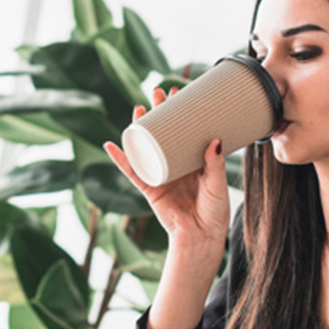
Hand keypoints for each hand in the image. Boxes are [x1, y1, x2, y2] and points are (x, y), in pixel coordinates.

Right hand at [104, 86, 230, 253]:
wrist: (200, 237)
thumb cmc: (214, 212)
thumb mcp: (217, 184)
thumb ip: (214, 164)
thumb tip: (214, 140)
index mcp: (193, 160)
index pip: (184, 129)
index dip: (180, 110)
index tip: (178, 91)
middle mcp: (175, 163)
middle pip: (163, 131)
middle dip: (158, 111)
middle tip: (156, 91)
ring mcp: (160, 174)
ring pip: (146, 145)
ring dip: (139, 127)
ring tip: (138, 109)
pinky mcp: (149, 188)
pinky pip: (132, 171)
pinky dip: (120, 159)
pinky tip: (111, 145)